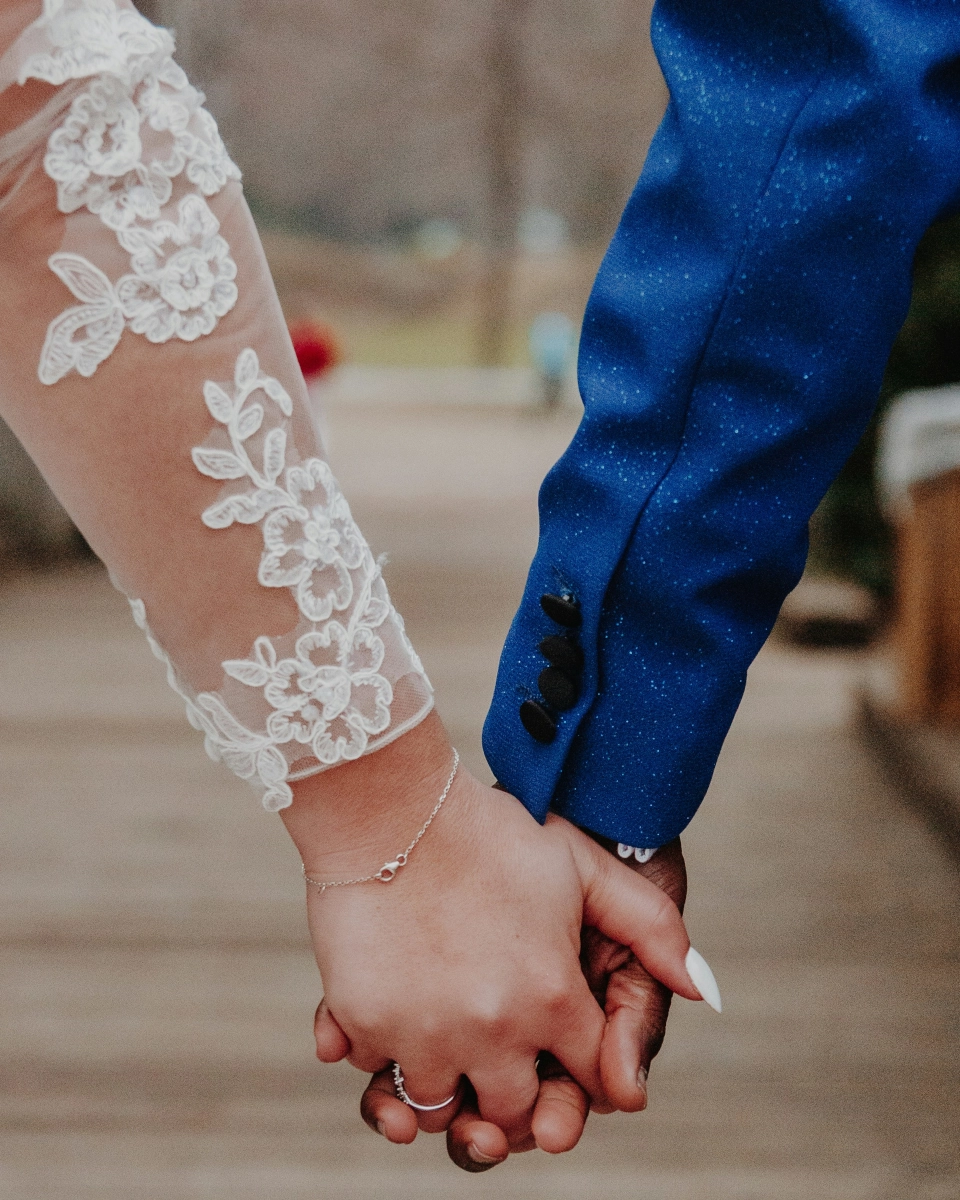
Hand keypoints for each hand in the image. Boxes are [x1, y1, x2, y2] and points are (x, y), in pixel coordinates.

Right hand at [287, 718, 698, 1149]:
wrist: (392, 805)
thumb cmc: (489, 832)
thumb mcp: (583, 866)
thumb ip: (653, 927)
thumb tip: (702, 989)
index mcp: (553, 1000)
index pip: (589, 1082)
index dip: (581, 1076)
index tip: (561, 1058)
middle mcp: (494, 1033)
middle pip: (511, 1114)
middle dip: (512, 1100)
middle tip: (497, 1064)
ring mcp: (424, 1034)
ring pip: (438, 1109)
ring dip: (443, 1086)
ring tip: (441, 1042)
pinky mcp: (363, 1024)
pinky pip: (376, 1075)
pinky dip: (382, 1057)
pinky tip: (388, 1020)